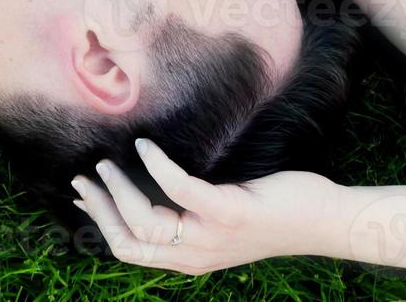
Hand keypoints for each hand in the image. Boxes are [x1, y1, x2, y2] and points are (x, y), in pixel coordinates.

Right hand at [70, 138, 334, 274]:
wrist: (323, 222)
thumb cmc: (275, 213)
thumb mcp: (223, 224)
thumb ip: (191, 215)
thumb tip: (155, 187)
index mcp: (190, 258)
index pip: (129, 251)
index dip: (100, 224)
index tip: (82, 196)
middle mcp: (196, 254)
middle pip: (128, 239)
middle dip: (100, 207)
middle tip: (85, 175)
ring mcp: (212, 236)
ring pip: (146, 220)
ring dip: (121, 187)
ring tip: (110, 160)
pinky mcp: (230, 212)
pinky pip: (180, 189)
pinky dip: (158, 165)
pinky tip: (148, 146)